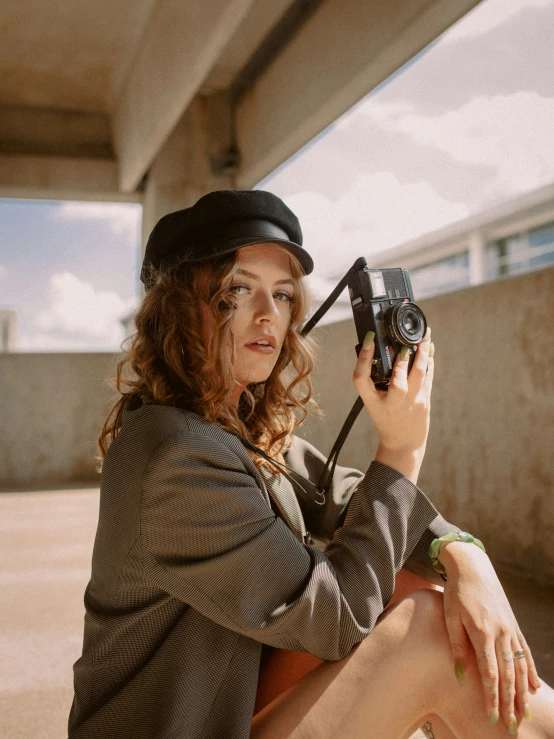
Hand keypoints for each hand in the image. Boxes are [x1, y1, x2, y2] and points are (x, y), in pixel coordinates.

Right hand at [352, 327, 433, 454]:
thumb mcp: (373, 402)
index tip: (369, 340)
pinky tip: (429, 351)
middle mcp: (392, 402)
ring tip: (425, 337)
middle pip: (397, 378)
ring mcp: (411, 402)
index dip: (363, 358)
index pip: (361, 378)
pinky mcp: (425, 401)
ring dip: (423, 354)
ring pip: (419, 374)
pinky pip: (428, 377)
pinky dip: (429, 362)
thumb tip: (381, 352)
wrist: (403, 443)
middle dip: (403, 358)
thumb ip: (374, 381)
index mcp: (372, 401)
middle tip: (406, 340)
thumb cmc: (386, 420)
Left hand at [440, 543, 539, 730]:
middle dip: (510, 701)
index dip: (491, 696)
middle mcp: (500, 632)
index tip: (492, 715)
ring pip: (520, 666)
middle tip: (512, 724)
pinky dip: (530, 671)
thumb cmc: (456, 591)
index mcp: (482, 632)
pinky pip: (525, 652)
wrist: (472, 566)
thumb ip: (456, 645)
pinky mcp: (513, 624)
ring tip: (525, 713)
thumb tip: (460, 675)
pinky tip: (534, 688)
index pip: (490, 672)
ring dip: (522, 691)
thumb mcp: (449, 616)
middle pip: (508, 674)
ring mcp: (509, 628)